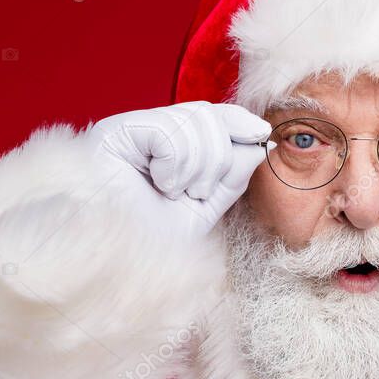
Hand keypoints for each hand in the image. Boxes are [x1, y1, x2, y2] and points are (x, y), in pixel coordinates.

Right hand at [88, 101, 270, 237]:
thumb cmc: (153, 242)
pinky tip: (159, 184)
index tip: (264, 136)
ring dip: (198, 166)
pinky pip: (169, 131)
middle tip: (197, 193)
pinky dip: (175, 164)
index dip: (240, 122)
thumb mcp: (205, 209)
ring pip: (194, 121)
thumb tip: (259, 142)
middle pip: (209, 115)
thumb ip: (232, 177)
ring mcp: (131, 129)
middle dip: (219, 158)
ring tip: (175, 193)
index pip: (213, 116)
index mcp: (168, 148)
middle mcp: (148, 132)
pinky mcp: (115, 132)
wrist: (116, 262)